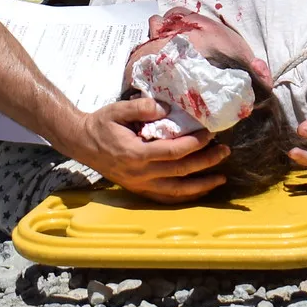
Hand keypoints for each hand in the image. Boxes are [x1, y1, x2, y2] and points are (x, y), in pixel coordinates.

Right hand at [69, 98, 226, 199]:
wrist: (81, 143)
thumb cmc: (101, 125)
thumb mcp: (117, 109)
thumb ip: (142, 107)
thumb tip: (168, 107)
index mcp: (135, 153)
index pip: (172, 152)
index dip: (194, 144)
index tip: (209, 134)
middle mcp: (140, 174)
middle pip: (180, 172)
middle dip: (206, 162)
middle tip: (224, 151)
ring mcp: (140, 185)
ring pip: (177, 191)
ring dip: (201, 185)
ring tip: (221, 178)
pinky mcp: (139, 191)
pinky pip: (166, 199)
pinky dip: (185, 197)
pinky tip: (200, 191)